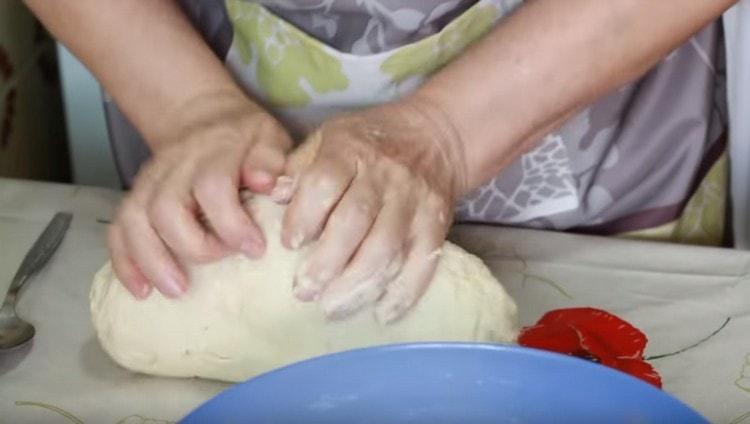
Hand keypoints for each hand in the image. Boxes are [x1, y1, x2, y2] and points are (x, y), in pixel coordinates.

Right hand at [108, 91, 291, 298]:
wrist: (203, 119)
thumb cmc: (245, 139)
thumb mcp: (269, 137)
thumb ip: (270, 159)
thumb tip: (265, 183)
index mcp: (214, 151)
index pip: (212, 186)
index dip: (231, 223)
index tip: (254, 249)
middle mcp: (175, 165)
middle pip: (166, 207)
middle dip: (192, 246)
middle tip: (220, 263)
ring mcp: (149, 181)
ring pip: (134, 220)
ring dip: (152, 260)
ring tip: (177, 290)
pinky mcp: (135, 197)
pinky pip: (118, 229)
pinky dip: (125, 262)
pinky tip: (142, 290)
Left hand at [277, 98, 466, 323]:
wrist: (436, 136)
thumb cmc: (370, 141)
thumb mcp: (329, 138)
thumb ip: (300, 167)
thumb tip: (274, 196)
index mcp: (350, 150)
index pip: (324, 184)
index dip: (304, 217)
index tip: (289, 245)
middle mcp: (384, 175)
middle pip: (354, 222)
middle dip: (326, 262)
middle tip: (303, 291)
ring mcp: (414, 201)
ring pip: (386, 247)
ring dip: (357, 284)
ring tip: (332, 308)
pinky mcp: (437, 224)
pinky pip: (423, 262)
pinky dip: (404, 292)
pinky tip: (382, 314)